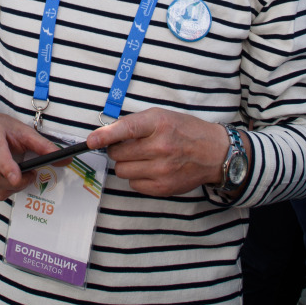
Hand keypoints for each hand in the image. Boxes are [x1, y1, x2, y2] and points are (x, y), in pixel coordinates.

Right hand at [0, 96, 58, 200]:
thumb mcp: (22, 130)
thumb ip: (43, 145)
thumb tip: (64, 159)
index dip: (7, 167)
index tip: (17, 178)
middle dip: (17, 182)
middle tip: (31, 175)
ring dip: (12, 187)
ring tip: (20, 176)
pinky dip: (4, 190)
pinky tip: (9, 180)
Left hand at [85, 108, 230, 196]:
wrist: (214, 153)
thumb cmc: (185, 131)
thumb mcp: (162, 116)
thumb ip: (135, 123)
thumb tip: (106, 135)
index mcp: (159, 124)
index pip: (127, 129)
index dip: (105, 135)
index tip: (91, 141)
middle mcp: (161, 147)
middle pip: (118, 153)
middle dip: (118, 149)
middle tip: (131, 145)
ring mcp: (162, 169)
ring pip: (122, 170)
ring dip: (126, 163)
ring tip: (142, 157)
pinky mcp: (163, 187)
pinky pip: (133, 184)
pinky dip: (137, 176)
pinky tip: (150, 168)